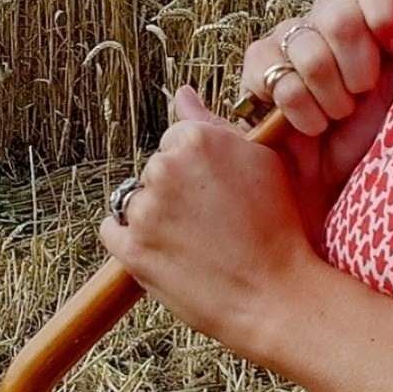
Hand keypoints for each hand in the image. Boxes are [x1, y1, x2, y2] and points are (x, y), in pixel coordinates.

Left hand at [95, 84, 320, 367]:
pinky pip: (112, 231)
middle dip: (177, 192)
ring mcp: (145, 210)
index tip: (220, 195)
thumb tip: (181, 94)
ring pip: (136, 201)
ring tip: (197, 242)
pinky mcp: (131, 250)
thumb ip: (217, 125)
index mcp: (196, 139)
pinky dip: (131, 240)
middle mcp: (165, 167)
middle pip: (154, 171)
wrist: (278, 296)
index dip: (200, 171)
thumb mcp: (264, 163)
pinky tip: (166, 252)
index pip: (175, 142)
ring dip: (157, 217)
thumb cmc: (280, 227)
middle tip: (214, 223)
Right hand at [238, 0, 392, 235]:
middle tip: (361, 96)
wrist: (328, 186)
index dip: (383, 4)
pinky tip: (307, 125)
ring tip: (335, 118)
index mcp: (367, 19)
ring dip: (330, 97)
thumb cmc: (370, 138)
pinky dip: (300, 110)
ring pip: (308, 50)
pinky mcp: (257, 66)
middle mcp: (325, 21)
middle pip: (339, 14)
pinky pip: (277, 76)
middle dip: (357, 67)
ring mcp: (288, 40)